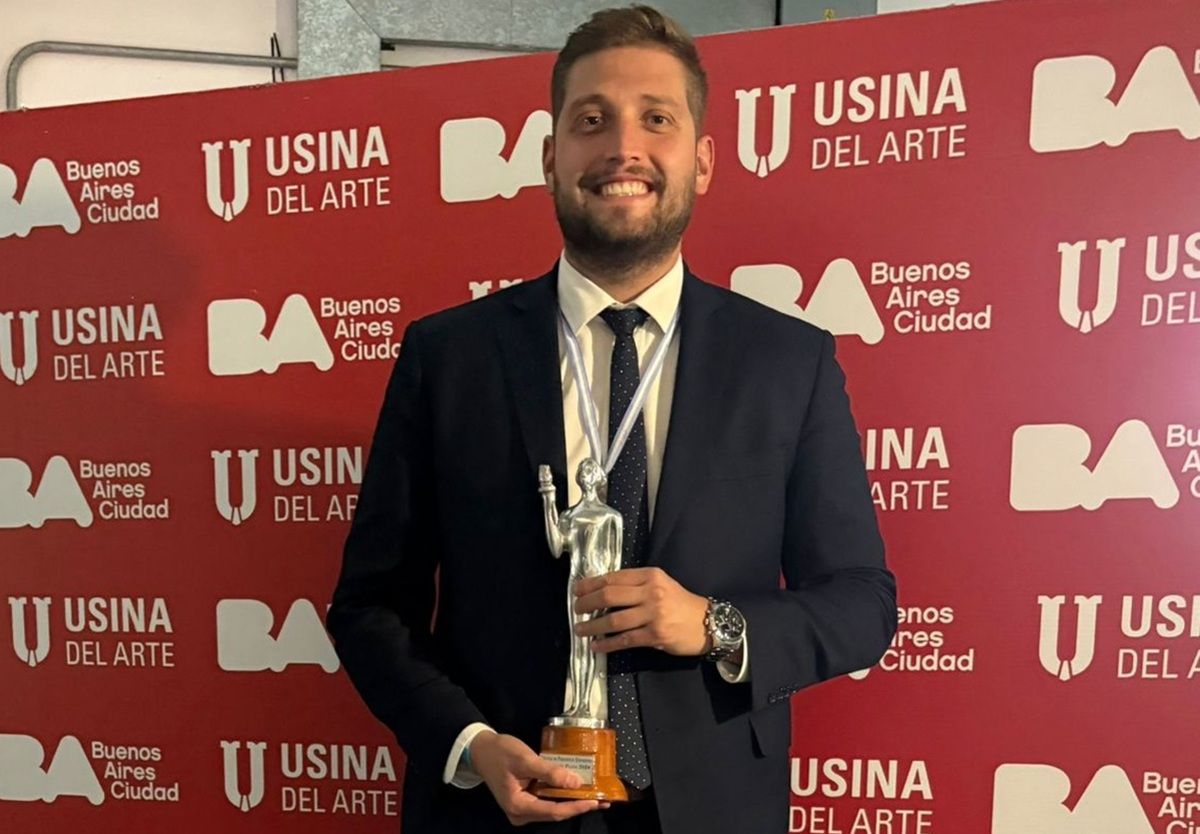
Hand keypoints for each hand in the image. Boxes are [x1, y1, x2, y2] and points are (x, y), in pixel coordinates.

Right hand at [470, 731, 608, 825]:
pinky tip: (575, 788)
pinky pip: (547, 801)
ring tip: (593, 793)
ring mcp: (522, 809)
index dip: (576, 807)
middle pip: (555, 813)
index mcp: (518, 806)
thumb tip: (575, 782)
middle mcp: (520, 814)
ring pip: (552, 808)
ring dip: (572, 800)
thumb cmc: (500, 752)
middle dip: (578, 805)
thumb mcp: (526, 759)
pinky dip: (561, 795)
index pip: (554, 811)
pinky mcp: (525, 802)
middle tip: (602, 799)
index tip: (596, 801)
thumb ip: (550, 772)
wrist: (481, 749)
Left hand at [573, 567, 710, 655]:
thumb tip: (602, 592)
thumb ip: (636, 585)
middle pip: (609, 595)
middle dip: (587, 603)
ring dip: (592, 626)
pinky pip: (624, 639)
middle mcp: (651, 592)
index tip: (577, 590)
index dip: (591, 584)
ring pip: (613, 619)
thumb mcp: (660, 584)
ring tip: (580, 629)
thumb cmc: (680, 603)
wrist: (707, 623)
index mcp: (650, 575)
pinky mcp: (655, 635)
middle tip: (575, 609)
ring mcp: (653, 614)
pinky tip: (596, 645)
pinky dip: (607, 643)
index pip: (613, 577)